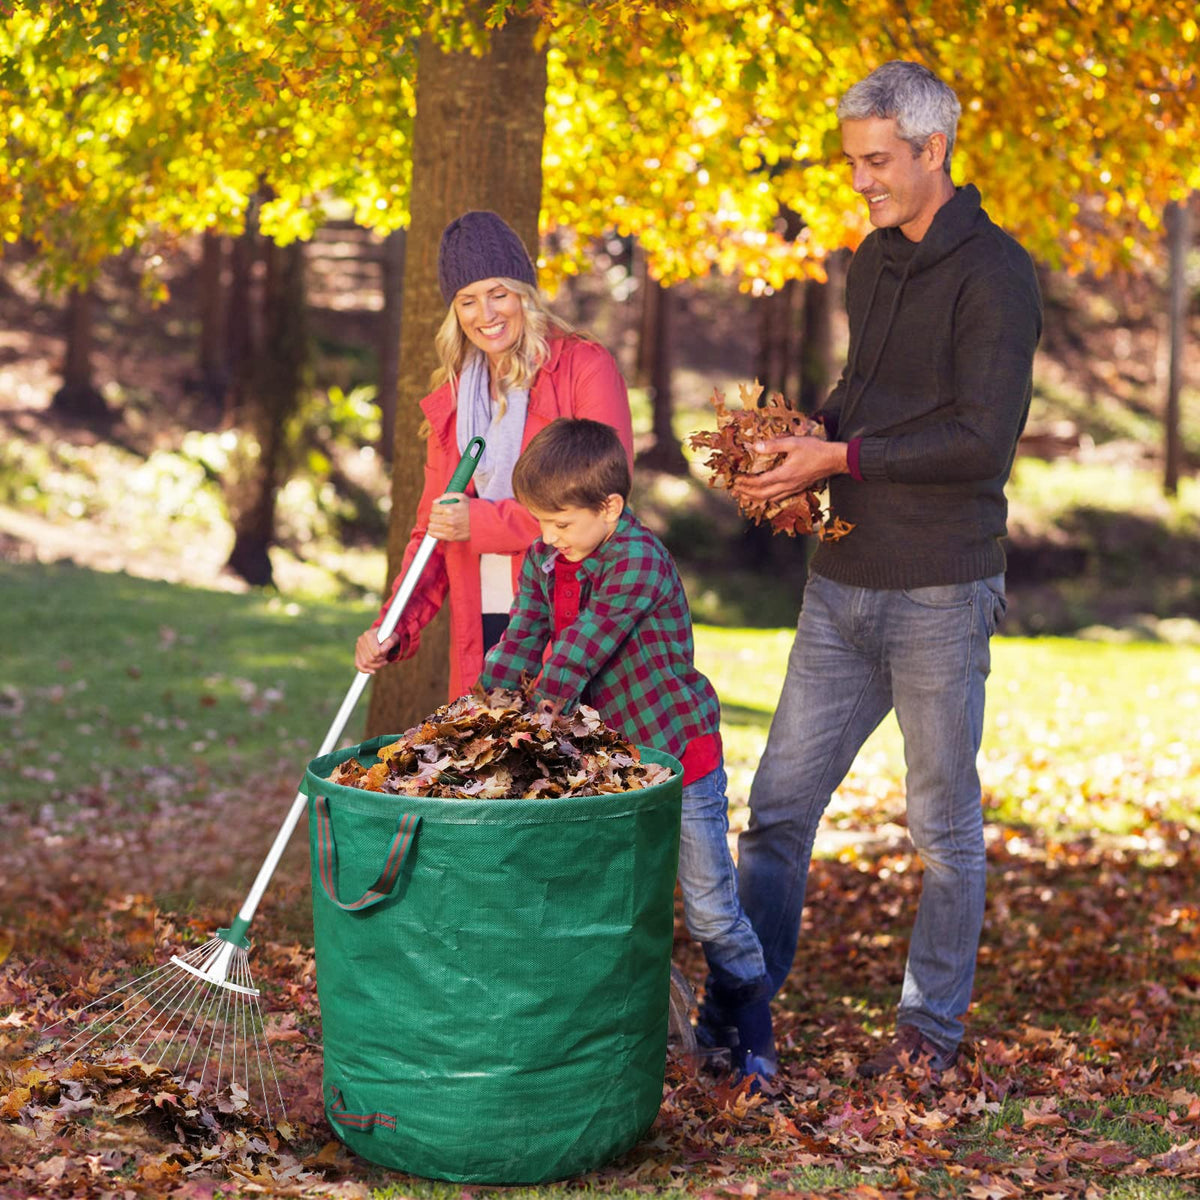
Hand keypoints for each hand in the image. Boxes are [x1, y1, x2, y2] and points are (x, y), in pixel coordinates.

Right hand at [355, 627, 401, 673]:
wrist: (384, 636)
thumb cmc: (389, 637)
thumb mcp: (393, 637)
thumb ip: (390, 642)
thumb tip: (382, 651)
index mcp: (368, 634)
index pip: (375, 652)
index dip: (383, 655)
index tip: (387, 653)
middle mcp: (361, 640)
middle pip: (370, 659)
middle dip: (380, 661)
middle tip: (385, 657)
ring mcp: (358, 647)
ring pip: (365, 663)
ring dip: (376, 665)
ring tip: (382, 661)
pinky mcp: (357, 653)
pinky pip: (358, 665)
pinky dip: (365, 670)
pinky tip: (372, 671)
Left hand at [427, 492, 469, 540]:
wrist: (483, 524)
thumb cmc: (473, 510)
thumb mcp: (462, 497)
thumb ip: (447, 496)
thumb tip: (436, 501)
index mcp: (451, 509)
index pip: (434, 507)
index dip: (436, 507)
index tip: (439, 508)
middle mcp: (449, 520)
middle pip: (432, 517)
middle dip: (435, 515)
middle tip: (439, 515)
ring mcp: (449, 529)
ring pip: (431, 526)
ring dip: (433, 523)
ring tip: (439, 522)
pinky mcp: (451, 537)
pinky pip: (434, 535)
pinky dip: (433, 531)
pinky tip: (438, 528)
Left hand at [731, 435, 848, 504]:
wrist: (834, 460)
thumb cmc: (815, 450)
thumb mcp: (793, 443)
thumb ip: (773, 445)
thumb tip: (755, 446)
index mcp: (784, 475)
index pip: (760, 483)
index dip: (746, 483)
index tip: (736, 480)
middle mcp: (787, 485)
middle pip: (763, 495)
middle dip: (747, 493)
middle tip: (735, 490)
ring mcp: (793, 489)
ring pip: (770, 498)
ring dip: (756, 498)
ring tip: (745, 495)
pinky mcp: (798, 488)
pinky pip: (779, 498)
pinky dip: (768, 498)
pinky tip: (765, 495)